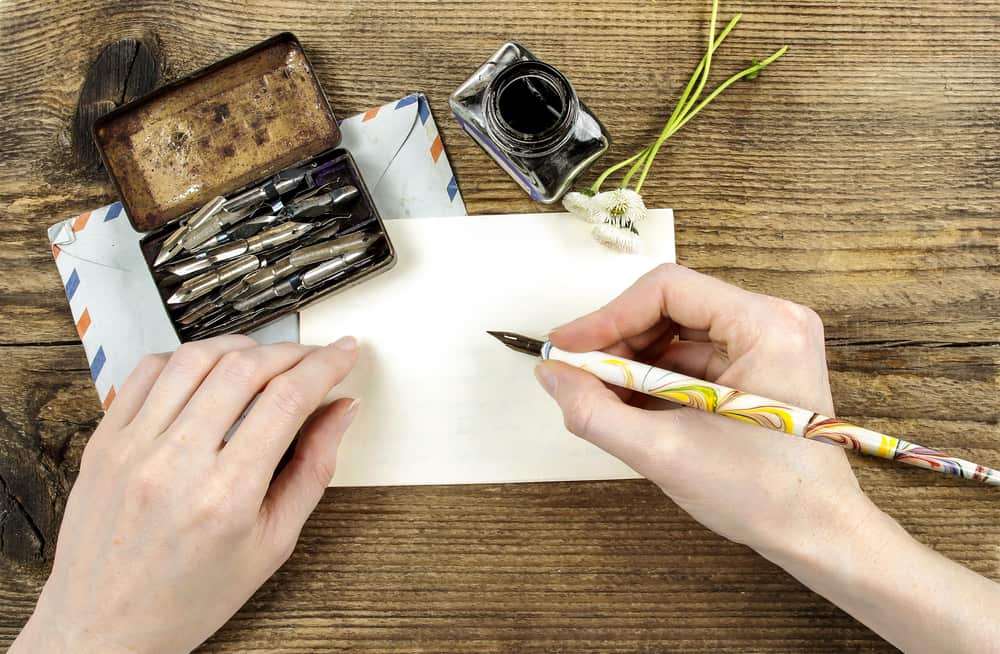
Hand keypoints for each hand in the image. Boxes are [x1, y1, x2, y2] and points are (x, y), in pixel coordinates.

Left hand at [12, 335, 359, 653]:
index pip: (287, 400)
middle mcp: (174, 463)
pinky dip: (187, 357)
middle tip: (314, 357)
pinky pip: (146, 371)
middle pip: (245, 368)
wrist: (105, 627)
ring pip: (195, 357)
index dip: (325, 365)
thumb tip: (341, 411)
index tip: (344, 353)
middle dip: (292, 351)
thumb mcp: (273, 544)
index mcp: (225, 496)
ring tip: (266, 360)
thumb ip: (313, 470)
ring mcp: (132, 447)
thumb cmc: (190, 596)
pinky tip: (209, 371)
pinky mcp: (105, 441)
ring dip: (242, 347)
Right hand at [535, 263, 875, 553]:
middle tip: (577, 376)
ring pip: (677, 332)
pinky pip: (692, 357)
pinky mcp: (757, 367)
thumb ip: (595, 411)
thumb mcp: (664, 452)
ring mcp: (767, 343)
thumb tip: (552, 375)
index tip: (568, 347)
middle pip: (670, 306)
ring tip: (600, 397)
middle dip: (617, 342)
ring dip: (632, 362)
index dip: (607, 316)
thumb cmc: (765, 495)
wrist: (816, 535)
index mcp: (766, 326)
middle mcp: (772, 322)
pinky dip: (655, 379)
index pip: (667, 289)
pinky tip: (630, 406)